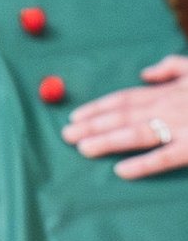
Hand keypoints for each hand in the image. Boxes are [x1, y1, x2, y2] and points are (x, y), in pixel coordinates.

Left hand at [63, 55, 187, 178]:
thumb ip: (169, 69)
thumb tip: (144, 73)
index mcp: (167, 92)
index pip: (123, 99)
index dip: (97, 108)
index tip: (74, 116)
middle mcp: (168, 107)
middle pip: (122, 116)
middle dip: (91, 125)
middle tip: (65, 135)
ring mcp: (181, 127)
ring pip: (136, 134)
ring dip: (106, 141)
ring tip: (82, 149)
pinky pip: (165, 158)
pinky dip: (143, 164)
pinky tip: (121, 171)